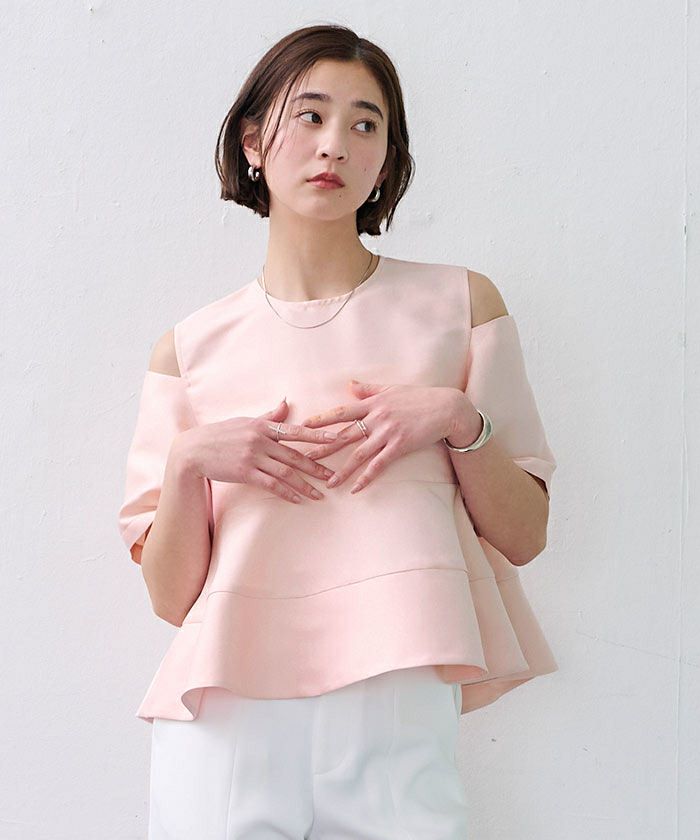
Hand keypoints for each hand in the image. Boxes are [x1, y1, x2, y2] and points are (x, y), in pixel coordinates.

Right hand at [182, 398, 338, 503]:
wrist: (193, 450)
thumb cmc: (220, 434)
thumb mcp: (245, 421)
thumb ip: (269, 416)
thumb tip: (286, 402)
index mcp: (263, 426)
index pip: (296, 430)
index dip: (317, 435)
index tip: (336, 439)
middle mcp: (260, 440)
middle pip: (295, 455)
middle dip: (316, 466)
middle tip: (333, 476)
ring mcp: (253, 457)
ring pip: (286, 472)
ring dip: (304, 484)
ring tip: (319, 494)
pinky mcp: (245, 473)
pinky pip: (271, 484)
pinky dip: (286, 492)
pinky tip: (297, 499)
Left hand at [299, 379, 476, 492]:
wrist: (446, 407)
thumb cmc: (419, 397)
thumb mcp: (391, 389)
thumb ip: (369, 389)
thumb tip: (350, 384)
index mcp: (372, 403)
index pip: (341, 412)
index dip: (321, 419)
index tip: (304, 427)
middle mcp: (377, 418)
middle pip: (344, 435)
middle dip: (323, 448)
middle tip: (304, 459)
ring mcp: (388, 433)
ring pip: (359, 454)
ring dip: (342, 470)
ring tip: (328, 482)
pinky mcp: (400, 446)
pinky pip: (379, 464)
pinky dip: (367, 477)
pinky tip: (356, 488)